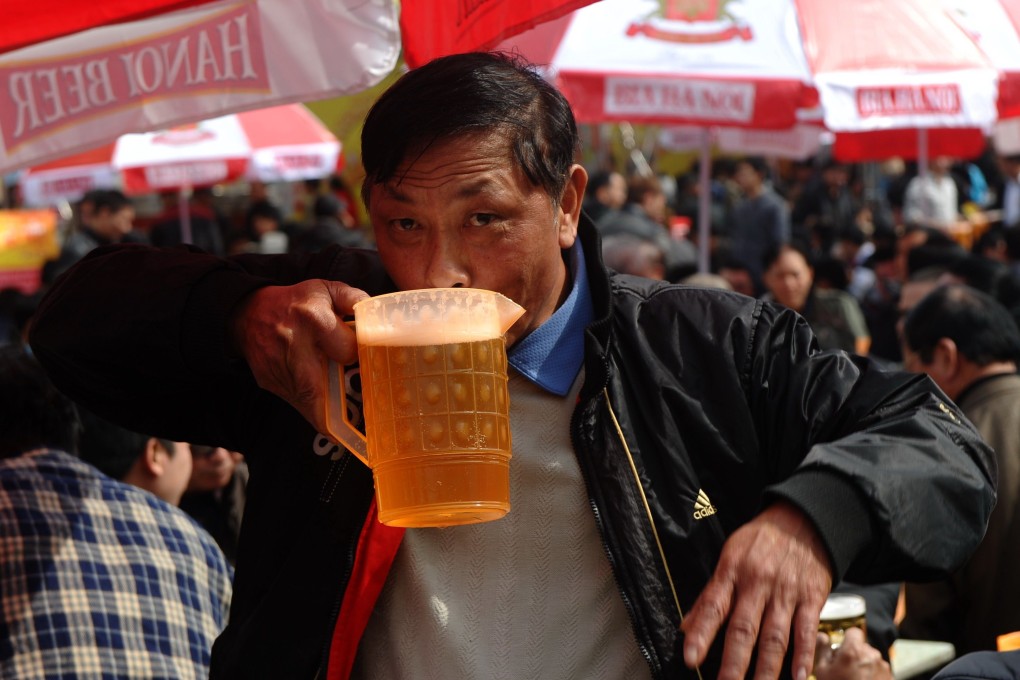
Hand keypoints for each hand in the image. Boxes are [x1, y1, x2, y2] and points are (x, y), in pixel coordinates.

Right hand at [232, 280, 367, 434]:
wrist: (250, 313)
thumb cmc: (294, 303)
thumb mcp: (325, 290)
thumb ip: (354, 299)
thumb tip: (375, 316)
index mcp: (313, 318)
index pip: (347, 351)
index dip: (357, 356)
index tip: (360, 357)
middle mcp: (294, 344)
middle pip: (326, 389)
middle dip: (346, 404)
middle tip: (363, 411)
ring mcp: (279, 367)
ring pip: (312, 403)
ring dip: (330, 409)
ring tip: (346, 411)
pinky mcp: (269, 381)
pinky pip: (297, 403)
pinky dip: (312, 406)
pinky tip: (323, 399)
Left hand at [681, 501, 832, 679]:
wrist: (803, 520)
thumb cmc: (760, 541)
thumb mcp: (729, 557)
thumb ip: (710, 594)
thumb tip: (687, 627)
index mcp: (732, 571)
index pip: (713, 606)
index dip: (701, 634)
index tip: (690, 658)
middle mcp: (758, 582)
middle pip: (744, 628)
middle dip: (734, 663)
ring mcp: (786, 591)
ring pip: (775, 636)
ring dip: (766, 669)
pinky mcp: (812, 597)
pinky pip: (806, 630)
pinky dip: (803, 655)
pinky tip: (798, 676)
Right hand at [813, 628, 891, 679]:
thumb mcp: (822, 671)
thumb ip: (822, 649)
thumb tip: (822, 636)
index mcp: (854, 650)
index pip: (853, 632)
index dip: (846, 639)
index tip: (841, 649)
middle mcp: (871, 655)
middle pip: (862, 647)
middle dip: (854, 655)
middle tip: (844, 669)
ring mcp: (883, 668)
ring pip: (871, 660)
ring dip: (864, 666)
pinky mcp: (890, 678)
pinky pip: (879, 672)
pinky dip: (872, 676)